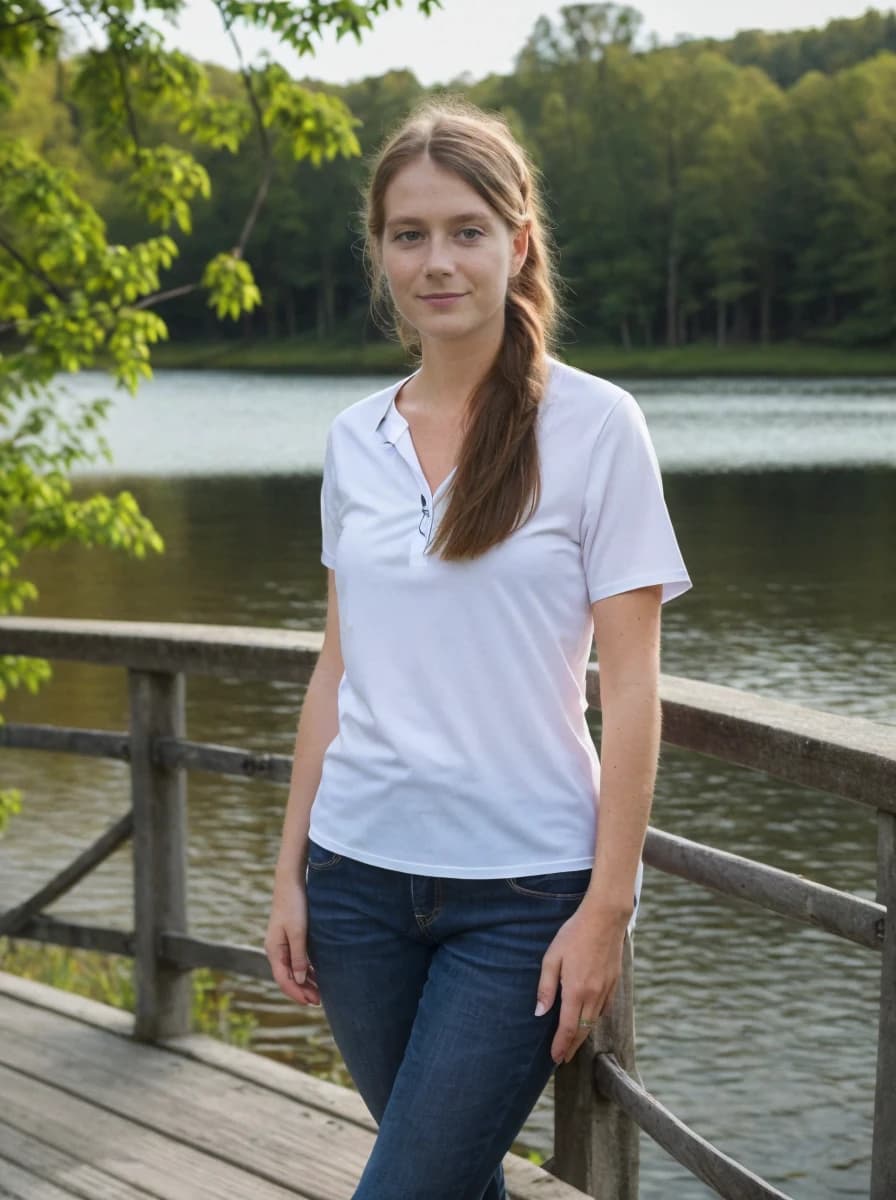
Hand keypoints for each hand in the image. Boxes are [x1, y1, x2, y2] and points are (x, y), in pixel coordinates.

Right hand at [264, 877, 321, 1006]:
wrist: (290, 882)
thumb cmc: (294, 905)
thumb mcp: (298, 932)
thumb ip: (299, 956)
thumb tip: (300, 979)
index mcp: (274, 950)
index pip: (283, 979)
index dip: (297, 993)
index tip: (311, 1002)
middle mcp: (276, 950)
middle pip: (288, 977)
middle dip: (302, 991)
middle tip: (319, 1001)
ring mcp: (283, 944)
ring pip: (293, 970)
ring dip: (305, 982)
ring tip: (320, 992)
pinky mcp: (291, 938)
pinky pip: (297, 960)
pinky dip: (307, 970)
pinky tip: (318, 975)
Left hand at [534, 906, 627, 1064]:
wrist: (605, 919)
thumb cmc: (574, 935)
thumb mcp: (552, 958)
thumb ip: (546, 987)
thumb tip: (540, 1012)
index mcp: (576, 991)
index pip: (568, 1028)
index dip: (561, 1046)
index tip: (555, 1058)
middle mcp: (593, 995)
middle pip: (583, 1030)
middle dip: (572, 1047)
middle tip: (563, 1059)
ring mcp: (606, 990)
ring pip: (594, 1021)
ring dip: (584, 1035)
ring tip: (573, 1043)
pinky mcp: (614, 983)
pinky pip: (604, 1009)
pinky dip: (595, 1019)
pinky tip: (589, 1019)